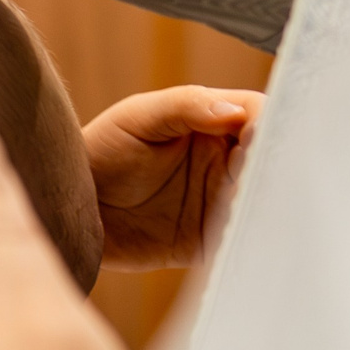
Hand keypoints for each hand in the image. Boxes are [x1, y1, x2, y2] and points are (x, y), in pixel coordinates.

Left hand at [82, 86, 260, 270]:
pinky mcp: (211, 242)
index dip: (274, 124)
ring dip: (273, 205)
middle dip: (282, 168)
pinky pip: (244, 241)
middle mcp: (226, 162)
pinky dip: (255, 240)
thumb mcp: (136, 119)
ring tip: (266, 207)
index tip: (268, 139)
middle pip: (274, 161)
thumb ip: (184, 106)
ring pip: (267, 202)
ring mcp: (221, 202)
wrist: (66, 207)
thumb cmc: (99, 151)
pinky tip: (255, 238)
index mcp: (214, 125)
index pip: (261, 117)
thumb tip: (235, 111)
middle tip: (272, 176)